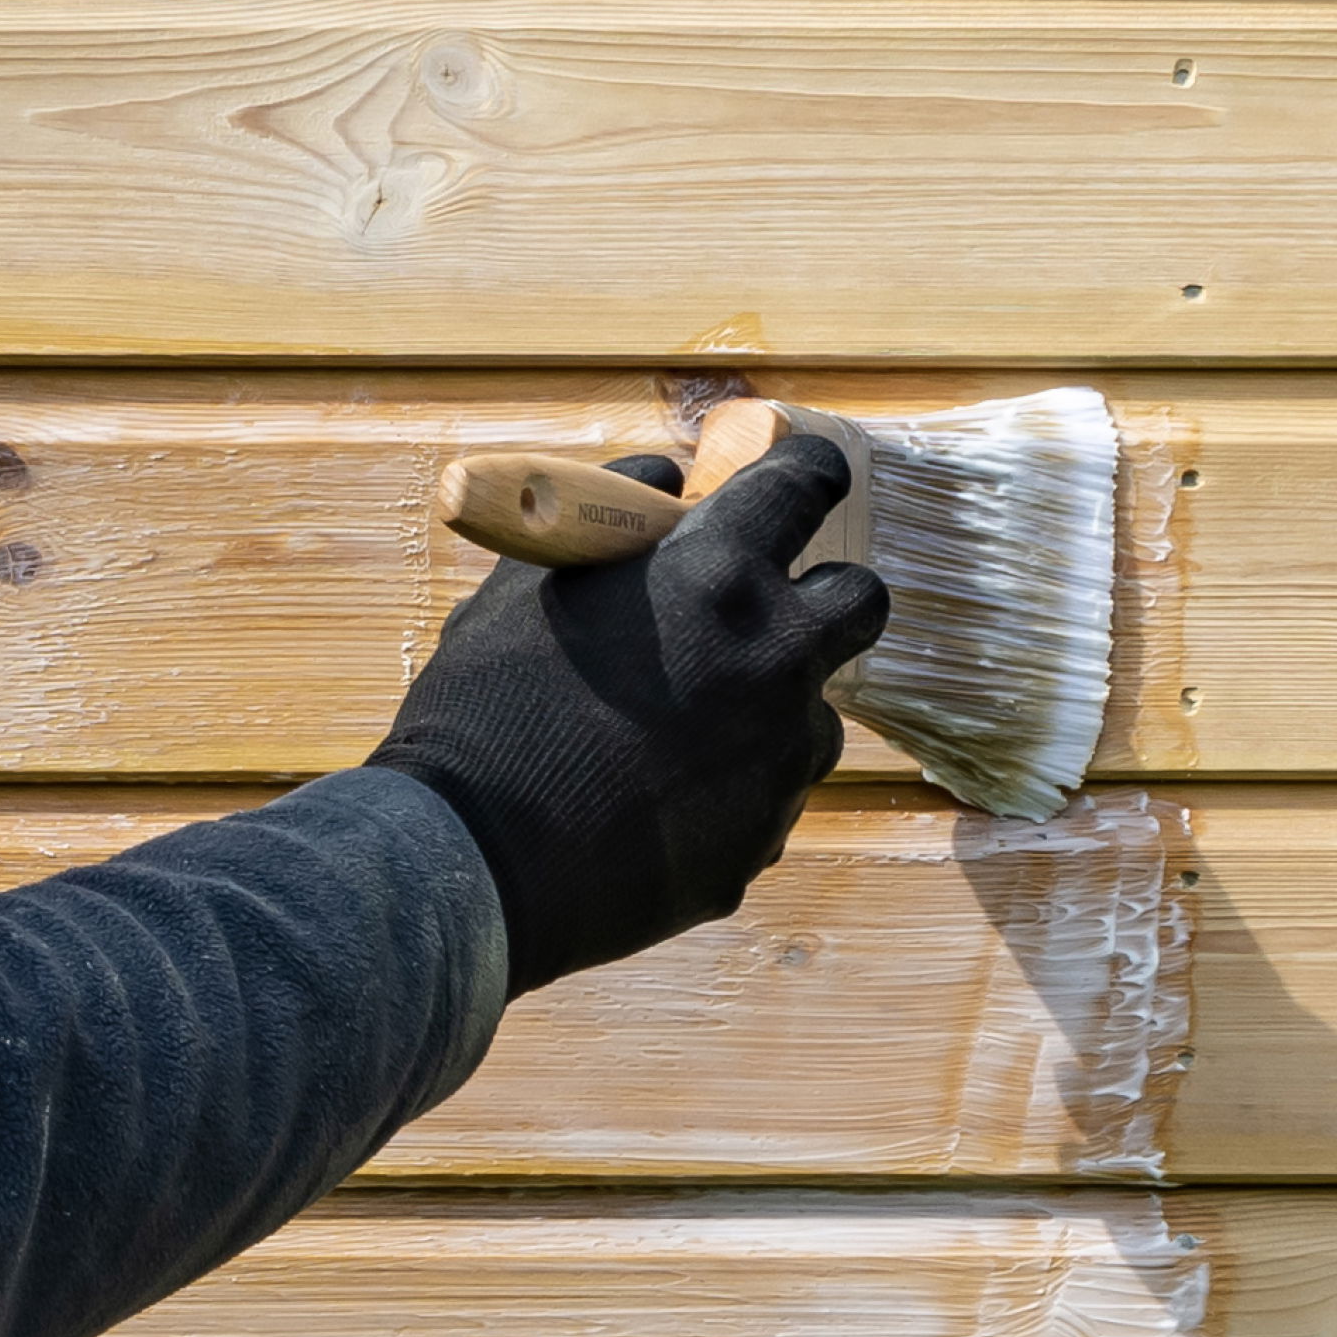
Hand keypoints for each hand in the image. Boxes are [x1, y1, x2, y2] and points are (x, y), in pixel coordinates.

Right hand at [368, 437, 888, 997]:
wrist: (474, 861)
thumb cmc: (488, 708)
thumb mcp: (527, 583)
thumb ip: (610, 518)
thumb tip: (665, 475)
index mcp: (717, 574)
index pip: (805, 487)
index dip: (808, 477)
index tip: (804, 483)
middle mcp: (774, 656)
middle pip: (862, 600)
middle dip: (827, 596)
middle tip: (769, 613)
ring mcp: (782, 754)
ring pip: (817, 714)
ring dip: (773, 710)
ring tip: (684, 733)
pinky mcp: (768, 835)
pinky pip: (771, 796)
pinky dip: (735, 790)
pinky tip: (662, 804)